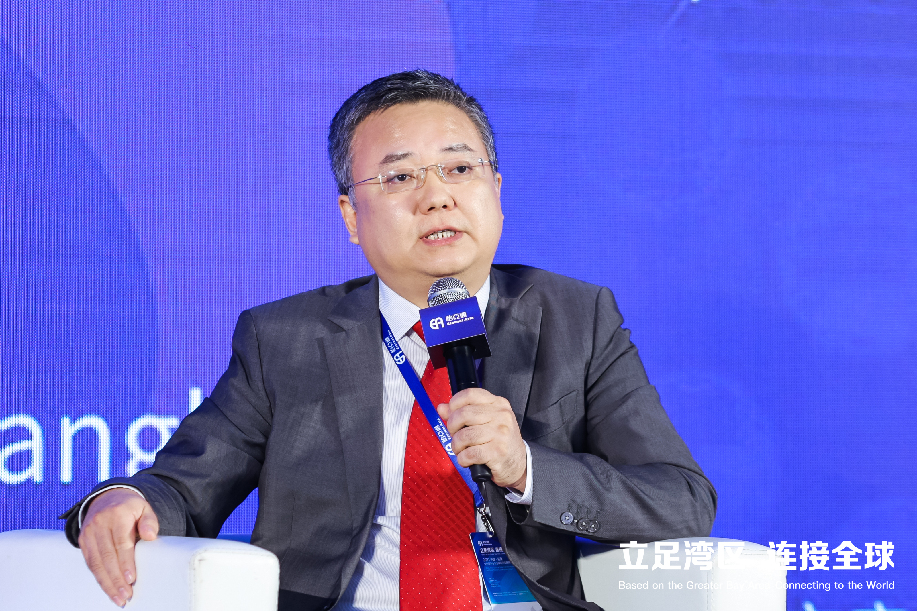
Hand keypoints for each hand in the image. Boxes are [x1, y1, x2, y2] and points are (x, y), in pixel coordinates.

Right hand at [78, 488, 158, 606]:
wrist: (107, 497)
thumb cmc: (130, 507)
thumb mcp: (144, 508)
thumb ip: (150, 521)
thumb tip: (151, 536)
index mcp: (117, 514)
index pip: (121, 542)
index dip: (126, 562)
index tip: (131, 579)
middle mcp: (99, 523)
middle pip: (107, 556)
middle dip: (116, 579)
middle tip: (126, 595)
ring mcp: (88, 532)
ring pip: (96, 563)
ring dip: (106, 583)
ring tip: (118, 598)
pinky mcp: (82, 540)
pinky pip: (89, 562)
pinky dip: (98, 577)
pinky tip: (107, 588)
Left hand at [436, 388, 526, 491]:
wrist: (519, 463)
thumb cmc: (499, 441)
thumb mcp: (486, 422)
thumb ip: (463, 412)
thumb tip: (442, 408)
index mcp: (498, 404)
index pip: (470, 394)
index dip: (454, 403)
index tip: (451, 414)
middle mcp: (501, 415)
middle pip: (464, 414)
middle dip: (452, 427)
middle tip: (455, 435)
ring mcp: (501, 433)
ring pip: (464, 435)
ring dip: (456, 446)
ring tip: (461, 450)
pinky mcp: (498, 452)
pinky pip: (470, 453)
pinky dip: (463, 459)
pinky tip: (467, 459)